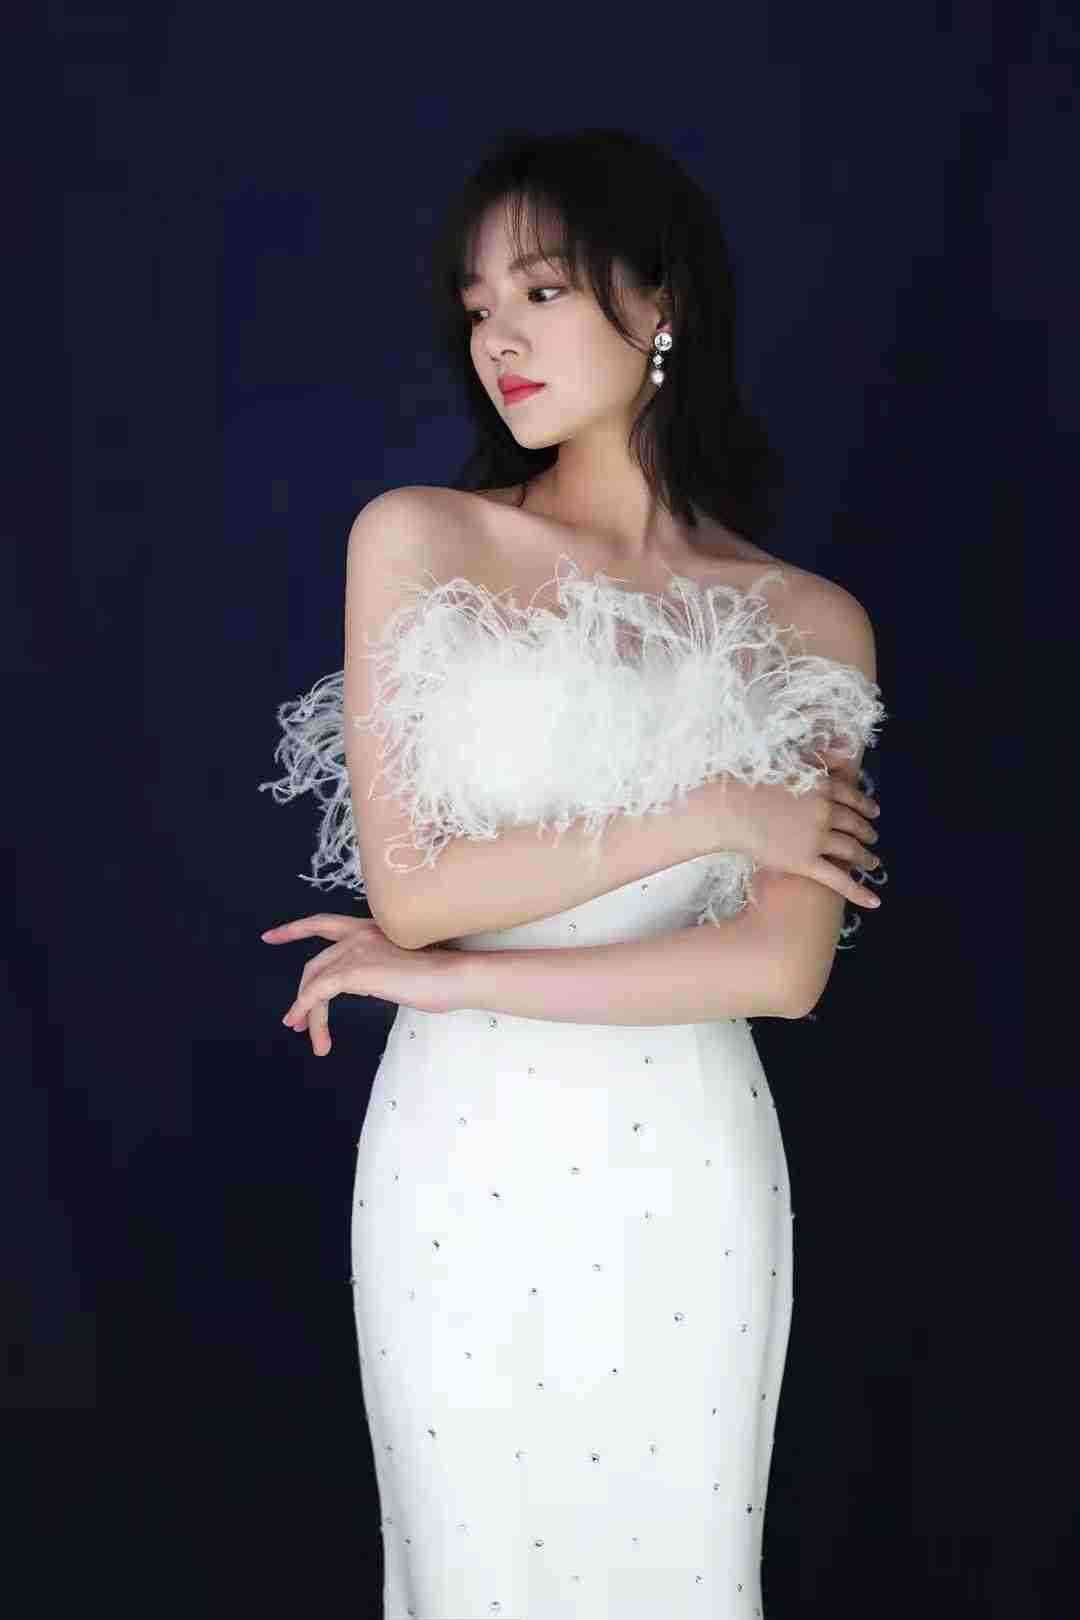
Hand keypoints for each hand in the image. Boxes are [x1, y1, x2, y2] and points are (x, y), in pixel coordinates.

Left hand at [260, 915, 462, 1055]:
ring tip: (314, 1041)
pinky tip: (310, 1029)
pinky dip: (308, 1011)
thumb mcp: (401, 966)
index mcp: (369, 928)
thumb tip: (363, 984)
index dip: (294, 929)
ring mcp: (355, 950)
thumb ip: (377, 967)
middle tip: (295, 1021)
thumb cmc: (439, 977)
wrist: (452, 977)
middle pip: (315, 965)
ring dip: (309, 1015)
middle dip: (301, 995)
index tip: (270, 937)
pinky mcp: (354, 971)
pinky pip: (317, 992)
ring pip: (315, 983)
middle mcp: (358, 933)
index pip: (323, 923)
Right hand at [726, 746, 882, 908]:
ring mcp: (817, 839)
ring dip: (865, 858)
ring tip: (872, 862)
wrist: (730, 807)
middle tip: (873, 837)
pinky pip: (838, 880)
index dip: (865, 806)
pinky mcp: (806, 862)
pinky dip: (858, 891)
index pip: (853, 798)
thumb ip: (822, 756)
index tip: (873, 813)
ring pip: (851, 850)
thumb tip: (846, 751)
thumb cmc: (751, 780)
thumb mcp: (791, 758)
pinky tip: (874, 902)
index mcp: (824, 786)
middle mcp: (826, 812)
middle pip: (855, 825)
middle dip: (867, 832)